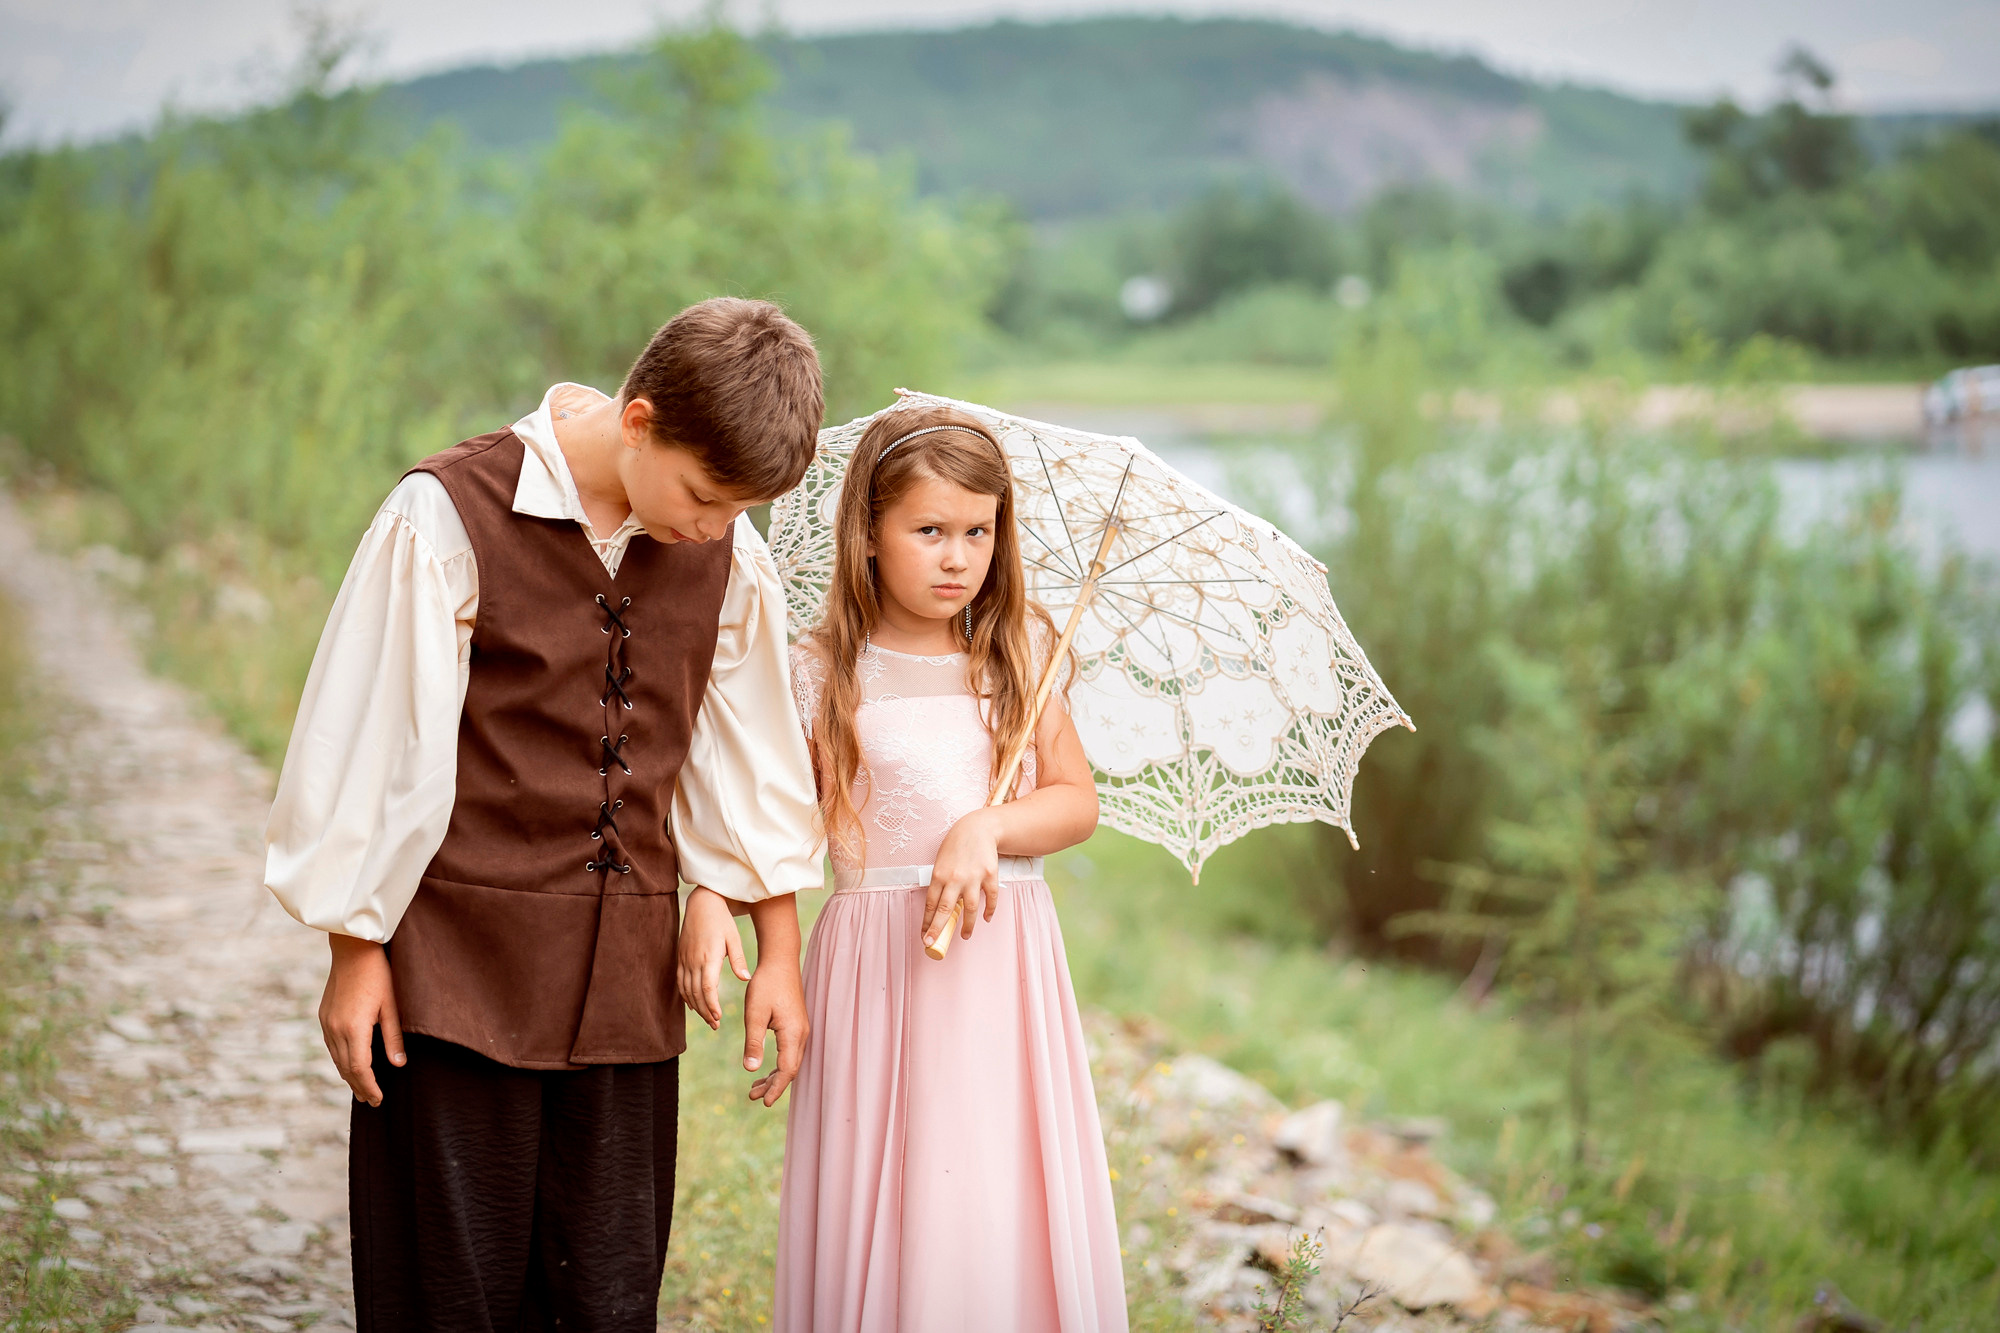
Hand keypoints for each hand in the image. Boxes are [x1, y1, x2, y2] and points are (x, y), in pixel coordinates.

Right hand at [319, 934, 403, 1106]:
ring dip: (348, 1076)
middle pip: (346, 1068)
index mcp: (353, 1028)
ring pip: (336, 1059)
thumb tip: (398, 1065)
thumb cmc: (378, 973)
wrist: (353, 948)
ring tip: (362, 1089)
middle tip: (372, 1102)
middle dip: (359, 1086)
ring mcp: (326, 1022)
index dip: (369, 1086)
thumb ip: (393, 1037)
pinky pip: (331, 1046)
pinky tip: (350, 1065)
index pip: (360, 1068)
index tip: (378, 1099)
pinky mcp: (324, 1015)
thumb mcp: (392, 1005)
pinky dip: (341, 1060)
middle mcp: (335, 1028)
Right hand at [677, 886, 749, 1030]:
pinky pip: (680, 982)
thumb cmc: (722, 920)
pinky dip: (685, 995)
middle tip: (715, 1025)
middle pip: (696, 994)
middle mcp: (694, 961)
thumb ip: (739, 959)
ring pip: (686, 990)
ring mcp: (685, 960)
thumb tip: (745, 978)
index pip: (707, 988)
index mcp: (709, 957)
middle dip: (705, 1012)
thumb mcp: (734, 937)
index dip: (711, 1006)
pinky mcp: (680, 958)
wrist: (701, 904)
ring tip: (707, 1019)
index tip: (718, 1017)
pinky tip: (693, 1004)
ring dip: (696, 1007)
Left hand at [743, 953, 806, 1106]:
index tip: (763, 1102)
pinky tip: (763, 1068)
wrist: (780, 962)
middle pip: (790, 1069)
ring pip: (790, 1062)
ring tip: (754, 1088)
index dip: (776, 1088)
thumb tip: (751, 1069)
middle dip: (773, 1086)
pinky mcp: (796, 1025)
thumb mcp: (754, 1014)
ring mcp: (800, 1030)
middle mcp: (801, 1034)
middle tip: (753, 1097)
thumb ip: (754, 1042)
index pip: (787, 1070)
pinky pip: (790, 1052)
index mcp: (793, 1033)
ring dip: (774, 1076)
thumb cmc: (766, 985)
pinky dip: (778, 1064)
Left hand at [924, 808, 1000, 951]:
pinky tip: (986, 918)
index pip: (930, 904)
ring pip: (970, 909)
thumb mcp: (941, 862)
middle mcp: (955, 878)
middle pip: (945, 910)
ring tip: (965, 935)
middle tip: (933, 944)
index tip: (925, 936)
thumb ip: (940, 883)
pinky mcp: (990, 875)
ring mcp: (974, 877)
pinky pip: (990, 898)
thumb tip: (937, 909)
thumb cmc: (956, 846)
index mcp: (939, 874)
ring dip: (967, 925)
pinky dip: (989, 910)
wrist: (978, 828)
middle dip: (938, 930)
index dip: (927, 923)